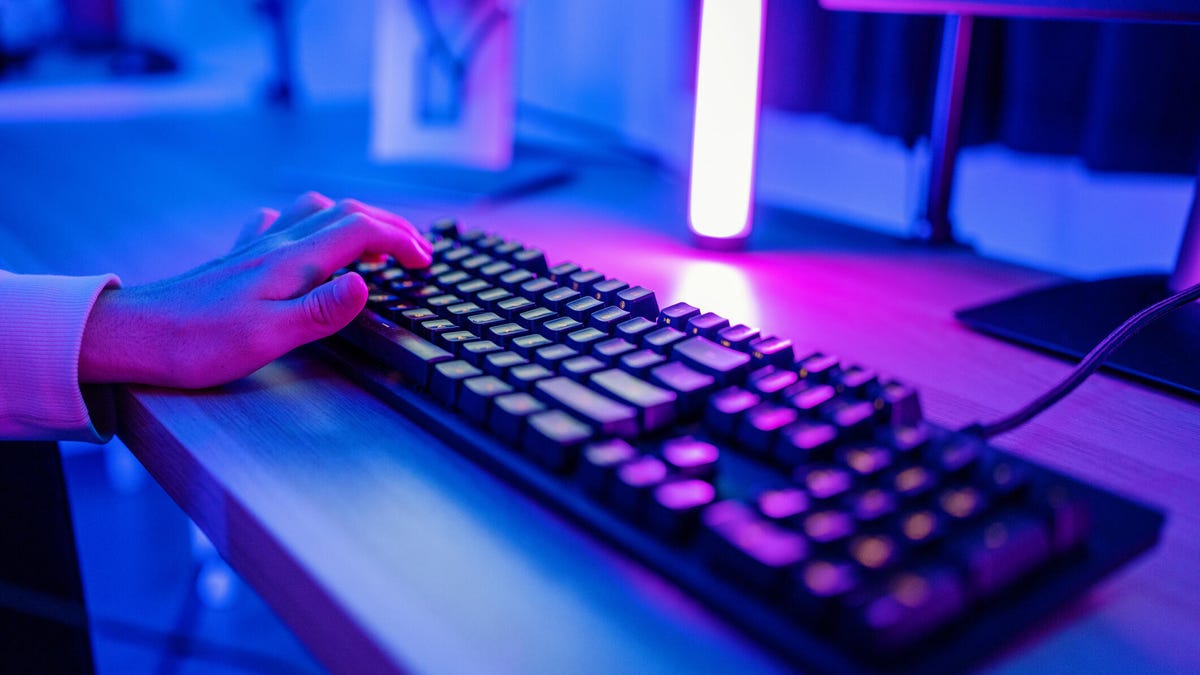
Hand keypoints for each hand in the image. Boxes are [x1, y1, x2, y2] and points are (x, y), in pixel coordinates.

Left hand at [79, 192, 431, 387]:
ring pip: (315, 211)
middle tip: (416, 251)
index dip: (401, 242)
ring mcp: (255, 248)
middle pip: (346, 213)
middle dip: (389, 226)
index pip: (362, 232)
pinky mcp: (236, 259)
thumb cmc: (197, 343)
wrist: (132, 334)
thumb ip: (321, 310)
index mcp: (292, 261)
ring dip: (353, 219)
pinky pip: (278, 223)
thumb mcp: (267, 337)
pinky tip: (301, 240)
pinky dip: (305, 224)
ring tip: (372, 244)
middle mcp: (277, 244)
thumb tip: (367, 283)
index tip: (425, 262)